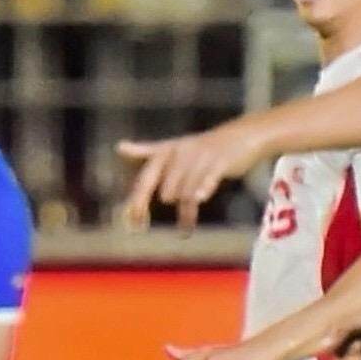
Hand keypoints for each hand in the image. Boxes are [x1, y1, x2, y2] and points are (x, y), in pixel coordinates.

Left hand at [116, 118, 265, 230]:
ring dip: (187, 212)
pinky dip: (202, 191)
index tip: (133, 225)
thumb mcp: (172, 146)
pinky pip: (207, 181)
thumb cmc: (203, 146)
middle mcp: (180, 153)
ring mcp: (200, 157)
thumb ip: (145, 151)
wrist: (242, 134)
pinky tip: (199, 200)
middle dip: (169, 204)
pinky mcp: (220, 162)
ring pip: (186, 192)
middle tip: (173, 219)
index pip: (146, 180)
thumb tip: (118, 147)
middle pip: (167, 192)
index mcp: (165, 151)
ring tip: (186, 224)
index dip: (137, 203)